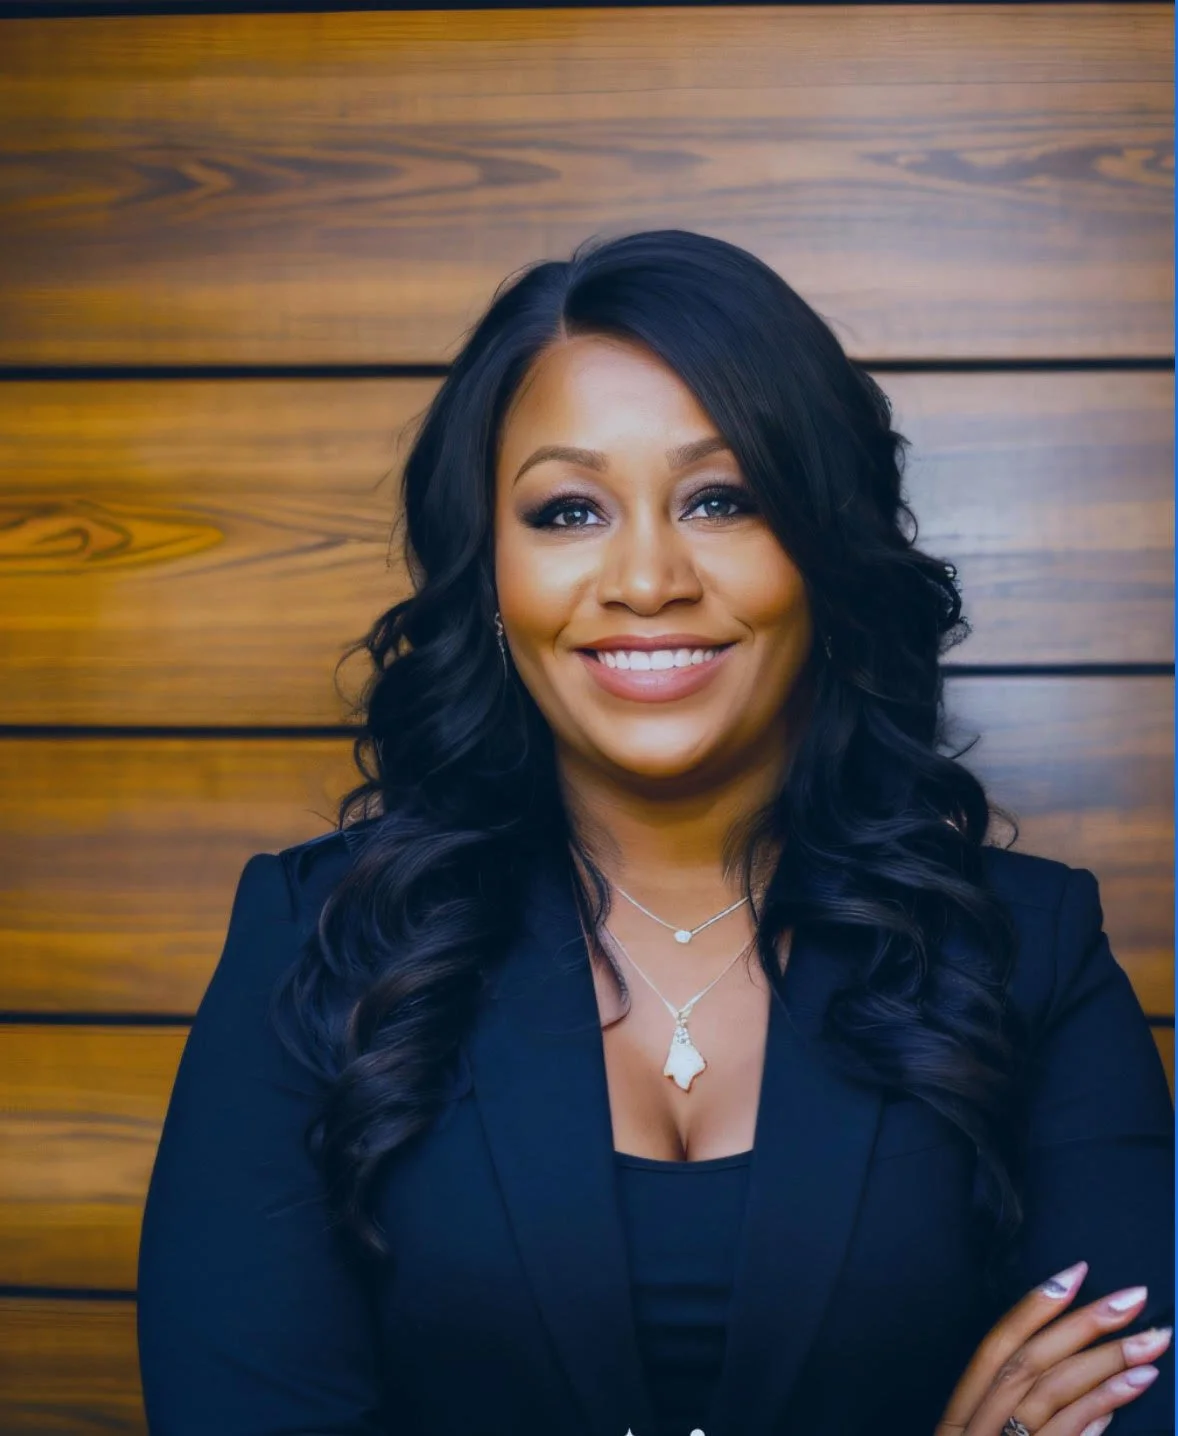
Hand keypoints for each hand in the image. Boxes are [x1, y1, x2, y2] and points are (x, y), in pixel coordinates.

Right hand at [935, 1260, 1170, 1435]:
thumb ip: (1034, 1426)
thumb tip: (1097, 1402)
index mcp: (959, 1417)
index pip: (995, 1347)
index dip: (1033, 1306)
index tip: (1074, 1272)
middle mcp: (975, 1427)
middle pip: (1029, 1362)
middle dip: (1082, 1324)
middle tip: (1131, 1299)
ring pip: (1053, 1391)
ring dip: (1106, 1362)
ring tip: (1150, 1342)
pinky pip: (1068, 1431)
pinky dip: (1100, 1404)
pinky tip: (1133, 1384)